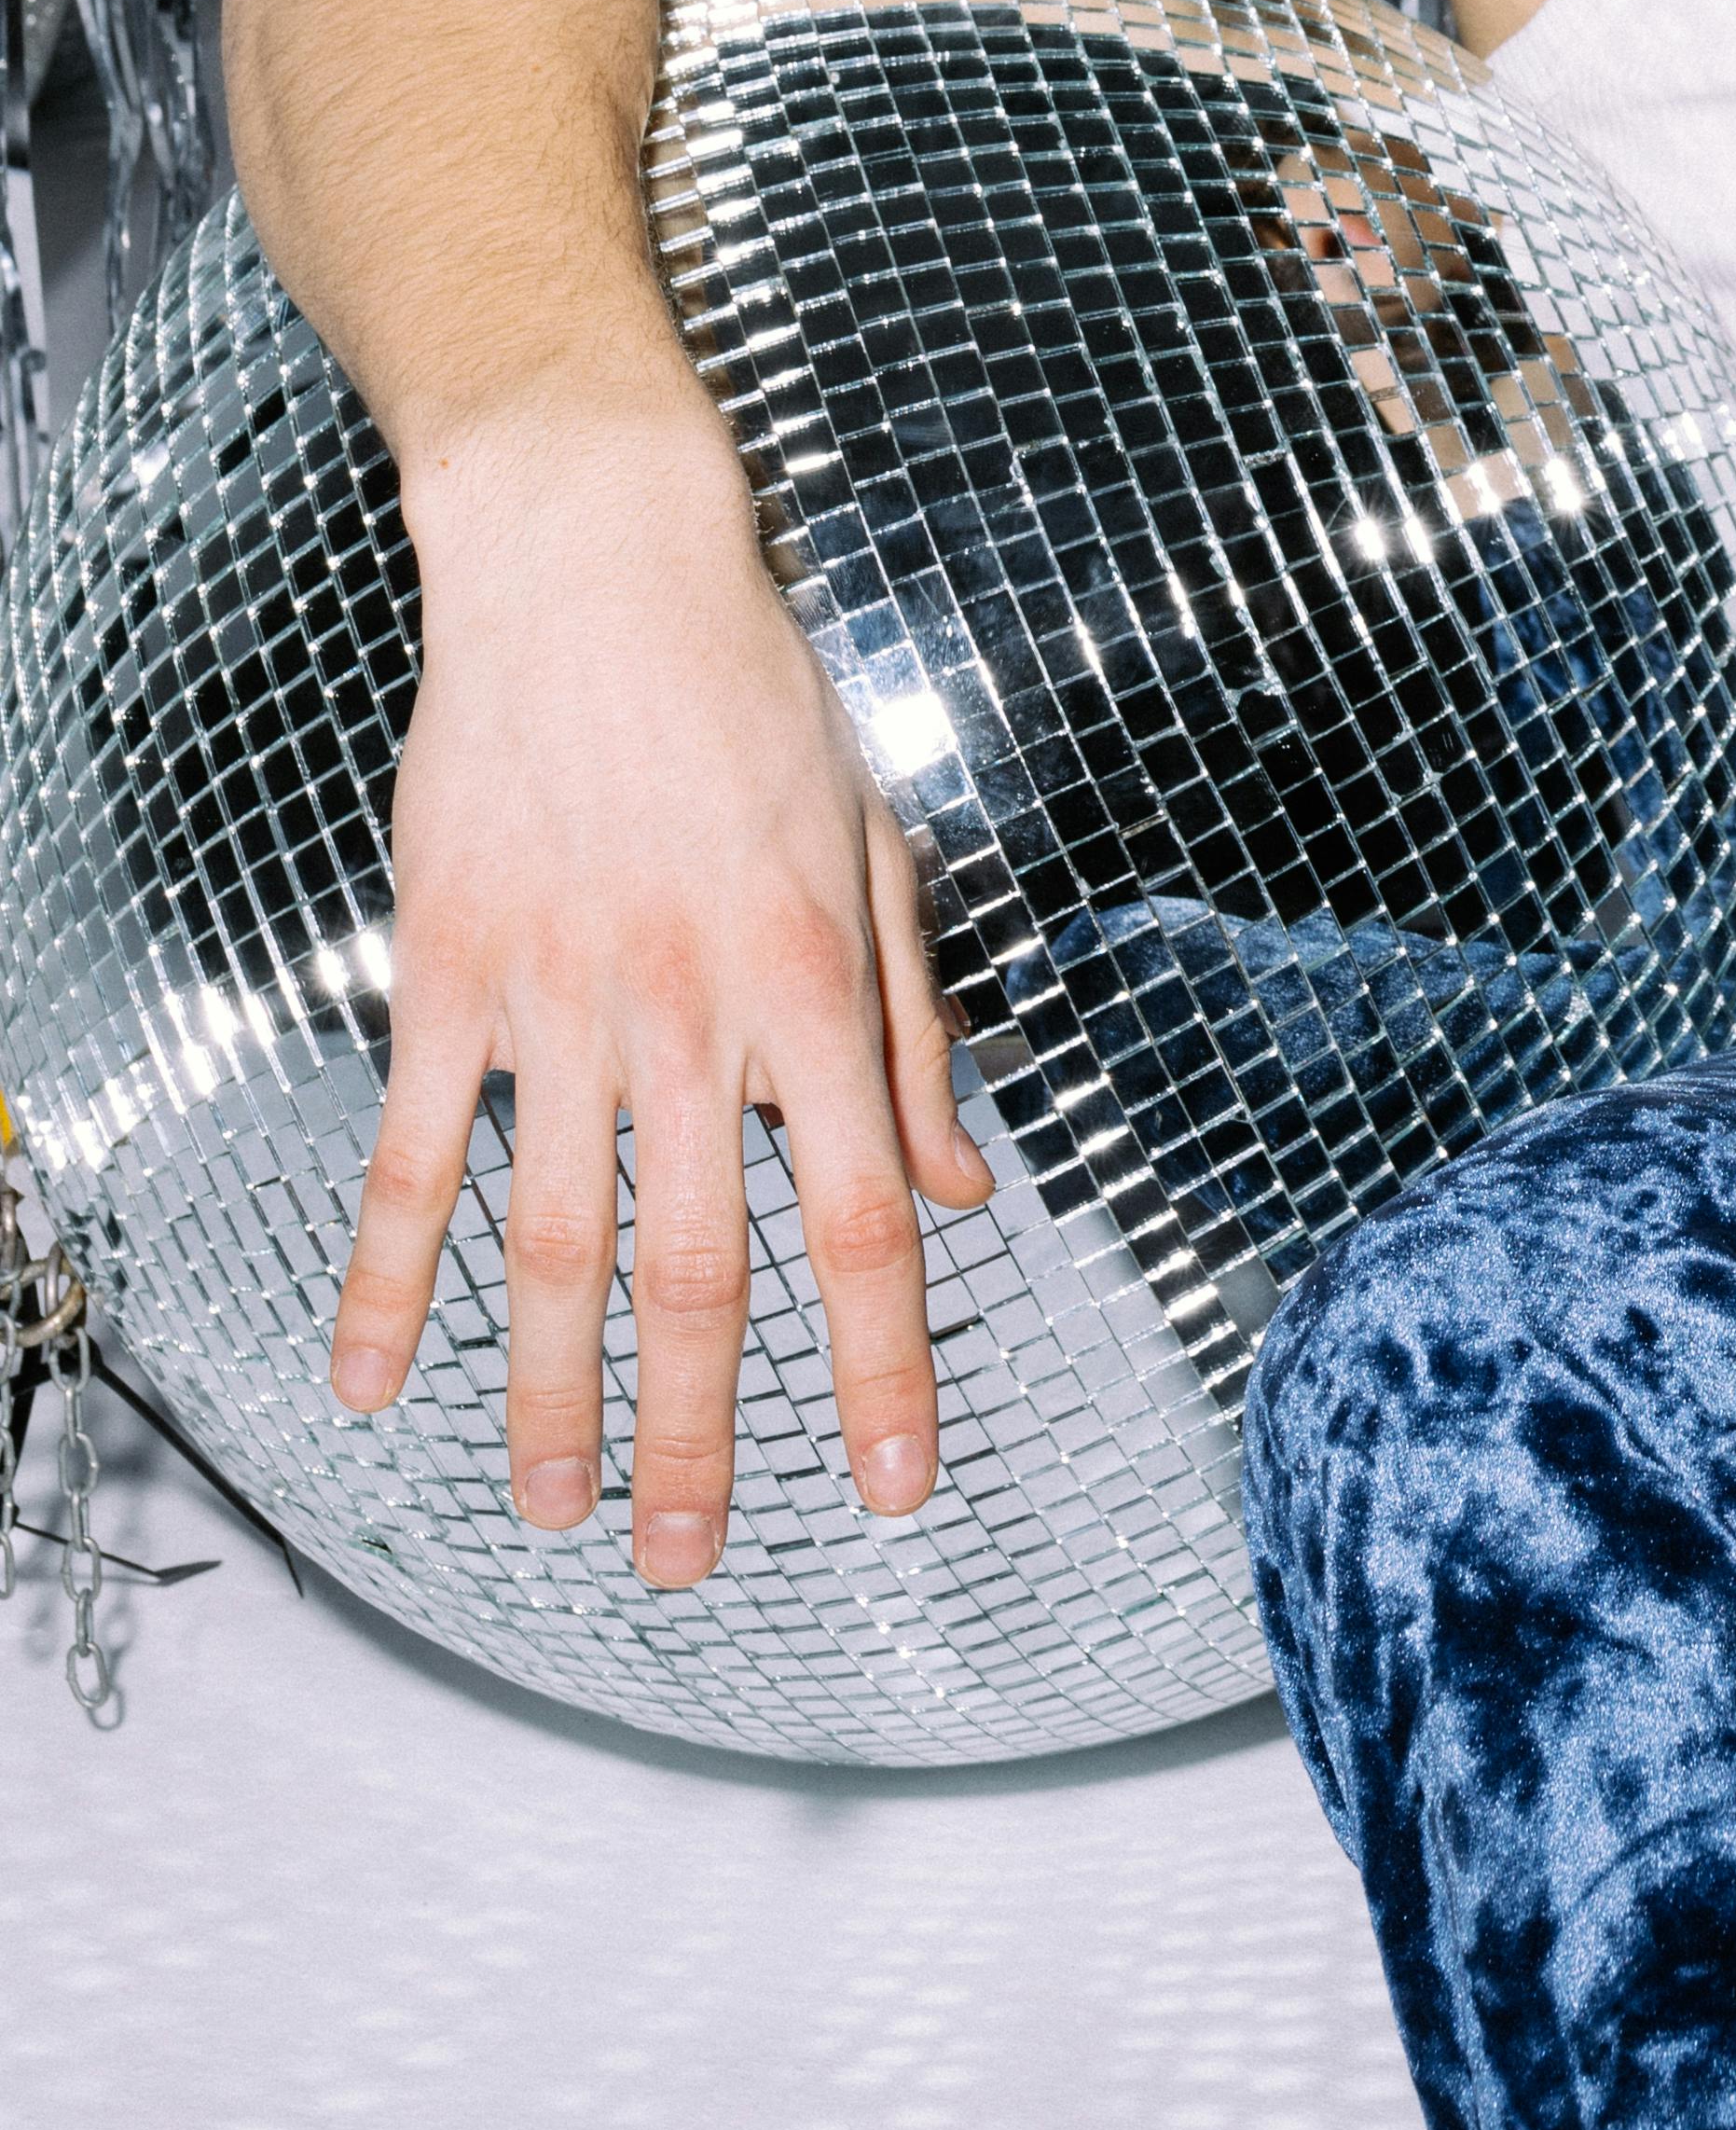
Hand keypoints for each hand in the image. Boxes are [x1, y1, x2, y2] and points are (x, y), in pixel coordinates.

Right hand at [325, 419, 984, 1584]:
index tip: (897, 1486)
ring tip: (556, 1508)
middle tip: (695, 1563)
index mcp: (819, 990)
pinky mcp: (451, 974)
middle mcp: (694, 1017)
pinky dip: (391, 1279)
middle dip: (707, 1436)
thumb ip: (919, 1037)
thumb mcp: (880, 853)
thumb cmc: (755, 699)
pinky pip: (418, 1157)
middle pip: (703, 1271)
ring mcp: (561, 1003)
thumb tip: (969, 1191)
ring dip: (553, 1395)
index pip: (867, 1221)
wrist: (597, 566)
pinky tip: (373, 1384)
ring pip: (556, 1245)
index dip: (886, 1368)